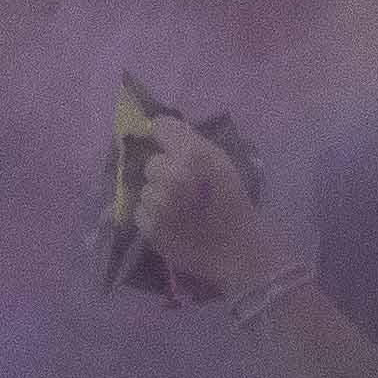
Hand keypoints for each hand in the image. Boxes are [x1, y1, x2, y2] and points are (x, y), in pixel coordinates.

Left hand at [110, 113, 287, 302]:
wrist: (237, 251)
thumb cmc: (233, 204)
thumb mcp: (222, 163)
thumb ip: (193, 144)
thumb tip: (161, 128)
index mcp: (194, 154)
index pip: (160, 126)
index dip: (165, 137)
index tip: (170, 146)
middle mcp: (172, 174)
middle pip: (151, 162)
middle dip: (163, 171)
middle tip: (182, 186)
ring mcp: (158, 202)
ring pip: (144, 187)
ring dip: (157, 194)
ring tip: (177, 208)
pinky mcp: (148, 226)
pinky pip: (140, 210)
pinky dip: (151, 216)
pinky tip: (170, 223)